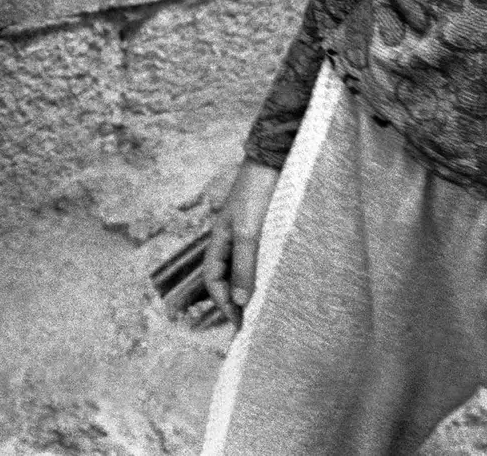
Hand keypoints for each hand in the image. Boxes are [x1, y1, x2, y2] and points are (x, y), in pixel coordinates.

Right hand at [204, 159, 278, 329]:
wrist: (272, 163)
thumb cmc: (255, 195)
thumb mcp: (248, 233)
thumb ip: (244, 266)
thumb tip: (239, 301)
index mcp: (219, 241)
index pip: (213, 280)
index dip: (222, 303)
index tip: (239, 324)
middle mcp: (230, 240)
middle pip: (225, 277)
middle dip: (232, 301)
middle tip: (248, 324)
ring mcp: (246, 235)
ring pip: (242, 269)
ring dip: (247, 290)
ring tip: (261, 310)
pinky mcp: (262, 231)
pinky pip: (257, 259)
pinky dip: (261, 275)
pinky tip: (273, 283)